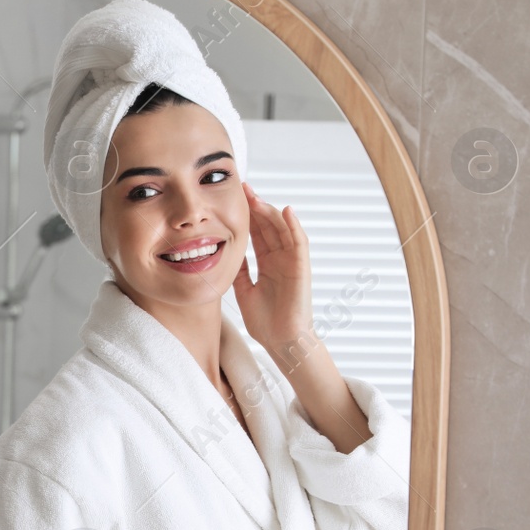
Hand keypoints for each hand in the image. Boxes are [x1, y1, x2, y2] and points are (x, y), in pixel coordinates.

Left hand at [231, 179, 315, 357]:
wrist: (281, 341)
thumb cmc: (266, 321)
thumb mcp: (244, 290)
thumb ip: (240, 271)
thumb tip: (227, 254)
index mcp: (267, 264)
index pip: (257, 234)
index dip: (247, 216)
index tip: (233, 199)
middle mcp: (281, 259)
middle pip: (269, 227)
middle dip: (256, 207)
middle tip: (243, 188)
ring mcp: (292, 262)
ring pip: (283, 230)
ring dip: (270, 212)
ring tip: (256, 196)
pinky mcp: (302, 268)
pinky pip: (299, 243)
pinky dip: (294, 226)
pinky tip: (285, 211)